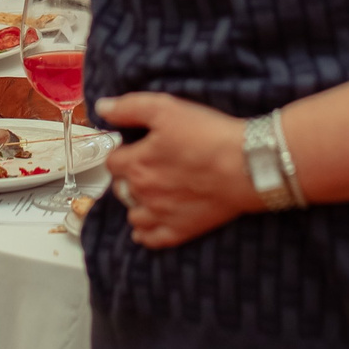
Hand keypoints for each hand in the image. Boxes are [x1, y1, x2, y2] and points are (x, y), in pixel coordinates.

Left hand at [95, 91, 262, 249]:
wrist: (246, 166)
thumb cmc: (207, 135)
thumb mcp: (166, 108)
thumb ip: (129, 108)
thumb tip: (102, 109)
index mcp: (136, 164)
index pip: (112, 161)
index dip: (122, 151)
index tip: (136, 146)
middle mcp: (143, 193)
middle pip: (120, 188)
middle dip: (129, 177)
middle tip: (149, 166)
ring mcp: (161, 215)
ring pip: (133, 215)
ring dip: (136, 203)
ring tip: (152, 192)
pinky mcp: (180, 231)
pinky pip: (151, 239)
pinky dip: (145, 232)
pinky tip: (150, 223)